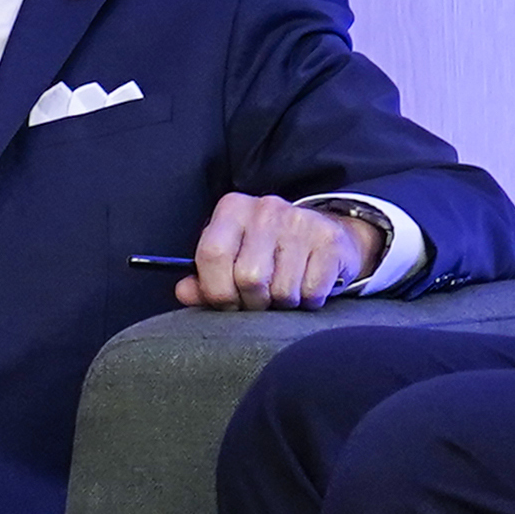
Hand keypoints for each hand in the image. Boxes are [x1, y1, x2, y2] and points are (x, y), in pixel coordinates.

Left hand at [175, 193, 377, 312]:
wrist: (324, 235)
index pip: (212, 254)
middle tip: (257, 301)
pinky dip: (307, 301)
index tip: (225, 304)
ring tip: (282, 292)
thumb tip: (184, 292)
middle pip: (249, 277)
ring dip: (281, 304)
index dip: (215, 290)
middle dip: (251, 302)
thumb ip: (202, 277)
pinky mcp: (330, 241)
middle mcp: (266, 209)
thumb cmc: (266, 250)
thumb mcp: (230, 256)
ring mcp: (301, 222)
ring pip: (282, 290)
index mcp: (232, 209)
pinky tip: (305, 287)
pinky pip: (312, 292)